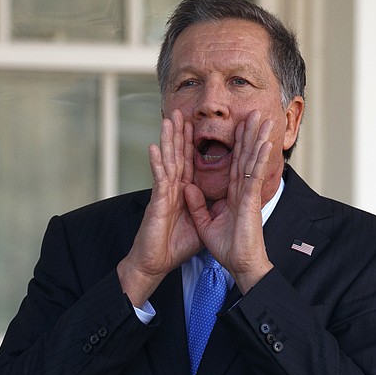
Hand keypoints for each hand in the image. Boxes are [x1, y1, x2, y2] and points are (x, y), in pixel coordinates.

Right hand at [117, 110, 201, 305]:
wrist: (157, 263)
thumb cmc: (175, 245)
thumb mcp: (201, 224)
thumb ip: (207, 208)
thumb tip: (220, 199)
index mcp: (184, 192)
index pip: (192, 162)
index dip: (196, 144)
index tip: (202, 124)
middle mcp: (173, 188)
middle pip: (179, 155)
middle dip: (181, 133)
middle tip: (181, 111)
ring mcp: (164, 193)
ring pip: (168, 161)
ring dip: (168, 140)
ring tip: (169, 120)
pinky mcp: (158, 202)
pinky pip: (159, 180)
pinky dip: (156, 164)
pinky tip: (155, 148)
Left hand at [185, 110, 274, 292]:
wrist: (239, 266)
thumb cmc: (228, 249)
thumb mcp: (204, 224)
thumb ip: (197, 205)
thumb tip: (187, 188)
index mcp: (233, 195)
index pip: (234, 164)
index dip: (235, 145)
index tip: (237, 126)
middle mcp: (242, 192)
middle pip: (245, 157)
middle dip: (249, 135)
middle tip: (254, 113)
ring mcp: (248, 195)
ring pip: (253, 161)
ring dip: (258, 139)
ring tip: (263, 119)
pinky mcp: (250, 202)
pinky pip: (254, 176)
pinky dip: (260, 159)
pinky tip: (265, 143)